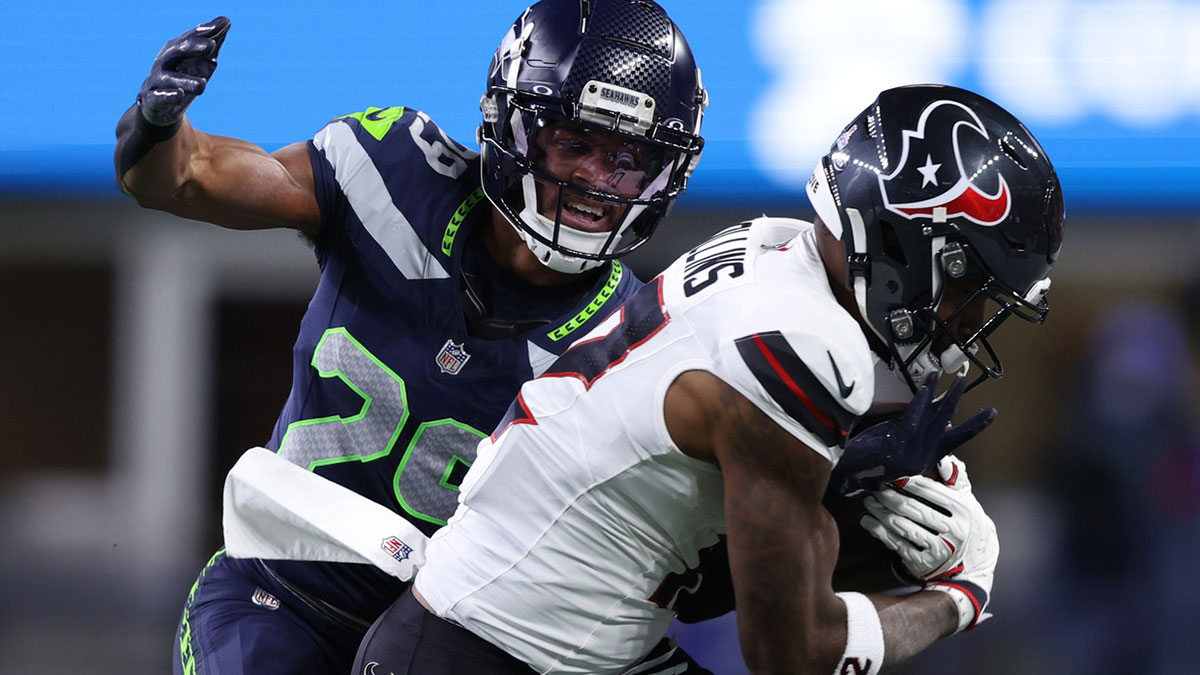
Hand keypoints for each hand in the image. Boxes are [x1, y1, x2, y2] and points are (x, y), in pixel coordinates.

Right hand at [138, 16, 230, 126]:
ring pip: (170, 78)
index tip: (223, 24)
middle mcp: (165, 61)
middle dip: (193, 47)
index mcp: (176, 50)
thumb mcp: (201, 61)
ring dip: (186, 81)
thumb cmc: (184, 77)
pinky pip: (158, 97)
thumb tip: (226, 20)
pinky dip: (168, 96)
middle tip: (211, 45)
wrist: (159, 106)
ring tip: (203, 85)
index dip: (205, 31)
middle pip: (177, 51)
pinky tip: (179, 95)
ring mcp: (157, 80)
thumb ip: (213, 43)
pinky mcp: (152, 99)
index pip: (191, 38)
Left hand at [828, 373, 994, 497]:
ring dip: (943, 396)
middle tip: (965, 380)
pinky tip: (926, 388)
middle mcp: (921, 457)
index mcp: (923, 458)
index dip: (974, 427)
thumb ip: (910, 428)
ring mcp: (910, 454)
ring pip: (933, 421)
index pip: (954, 440)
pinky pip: (912, 421)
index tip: (991, 413)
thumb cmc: (865, 459)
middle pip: (946, 425)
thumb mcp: (893, 442)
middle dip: (956, 400)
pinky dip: (920, 404)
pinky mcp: (897, 449)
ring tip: (952, 377)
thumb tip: (926, 409)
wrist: (845, 477)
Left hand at [860, 455, 997, 631]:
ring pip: (900, 526)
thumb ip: (955, 477)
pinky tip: (868, 520)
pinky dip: (878, 530)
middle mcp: (953, 531)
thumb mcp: (966, 501)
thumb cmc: (964, 524)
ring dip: (879, 512)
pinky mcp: (923, 564)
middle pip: (911, 508)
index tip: (889, 474)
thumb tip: (943, 458)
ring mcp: (938, 549)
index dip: (906, 481)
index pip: (929, 491)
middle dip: (888, 496)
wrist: (971, 567)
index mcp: (963, 510)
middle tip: (873, 487)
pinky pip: (894, 543)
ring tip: (868, 501)